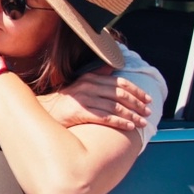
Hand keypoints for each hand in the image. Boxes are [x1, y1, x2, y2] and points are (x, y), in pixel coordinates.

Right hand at [39, 68, 153, 131]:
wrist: (45, 112)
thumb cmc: (66, 101)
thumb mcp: (81, 84)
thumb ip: (97, 75)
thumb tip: (112, 67)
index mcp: (91, 78)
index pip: (120, 82)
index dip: (136, 91)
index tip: (148, 99)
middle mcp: (88, 86)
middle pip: (120, 94)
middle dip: (137, 103)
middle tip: (149, 112)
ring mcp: (84, 99)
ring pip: (115, 107)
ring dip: (132, 115)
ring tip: (142, 122)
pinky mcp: (80, 112)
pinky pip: (105, 117)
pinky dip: (120, 122)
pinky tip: (129, 126)